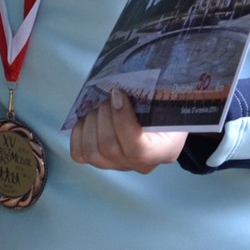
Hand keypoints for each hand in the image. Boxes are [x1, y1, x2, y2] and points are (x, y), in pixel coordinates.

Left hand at [69, 90, 185, 173]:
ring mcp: (119, 165)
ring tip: (100, 106)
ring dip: (91, 121)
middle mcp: (141, 165)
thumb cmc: (166, 107)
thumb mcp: (169, 99)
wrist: (162, 121)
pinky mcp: (101, 161)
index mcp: (164, 150)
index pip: (137, 149)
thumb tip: (126, 84)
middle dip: (104, 114)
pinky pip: (79, 154)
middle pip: (109, 147)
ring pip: (92, 151)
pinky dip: (79, 132)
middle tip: (110, 96)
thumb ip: (155, 94)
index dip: (121, 119)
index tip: (118, 93)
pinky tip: (89, 118)